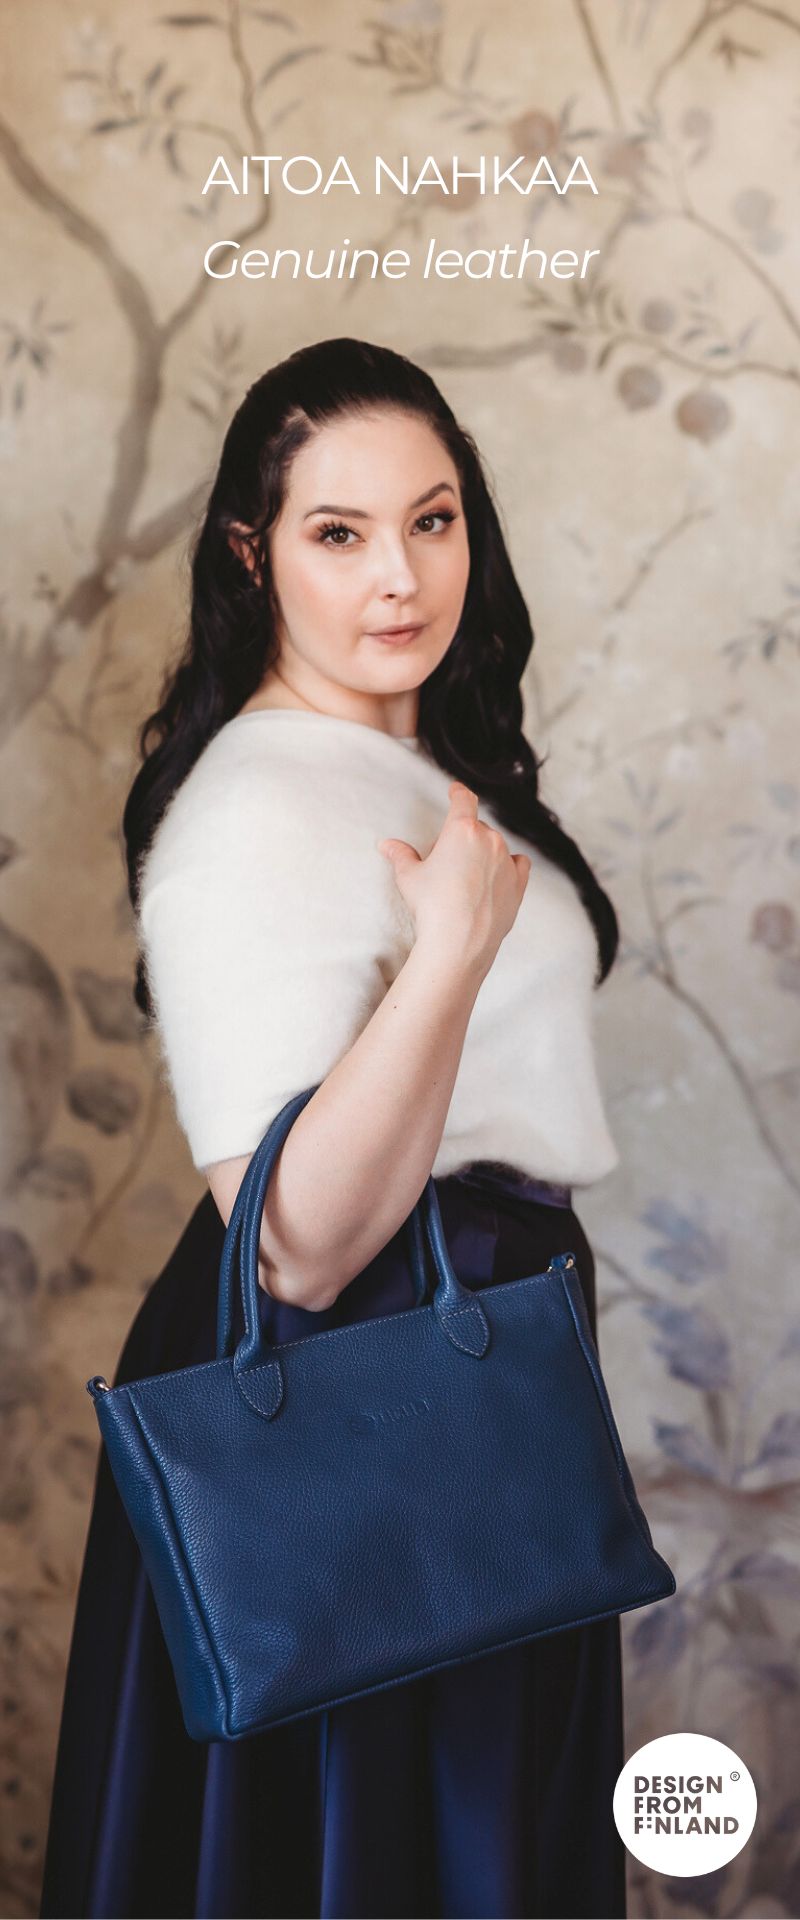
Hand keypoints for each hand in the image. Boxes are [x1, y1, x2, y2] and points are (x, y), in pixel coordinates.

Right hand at [377, 780, 530, 977]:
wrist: (460, 941)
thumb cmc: (432, 906)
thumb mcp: (409, 877)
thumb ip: (401, 856)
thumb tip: (387, 846)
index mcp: (462, 830)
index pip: (463, 800)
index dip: (458, 792)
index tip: (455, 790)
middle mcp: (489, 839)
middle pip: (476, 828)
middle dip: (461, 839)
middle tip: (444, 863)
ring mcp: (507, 861)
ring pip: (495, 846)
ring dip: (482, 853)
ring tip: (465, 879)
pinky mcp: (518, 884)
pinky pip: (517, 864)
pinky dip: (508, 865)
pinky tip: (497, 876)